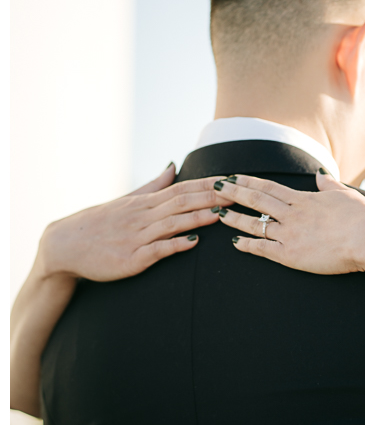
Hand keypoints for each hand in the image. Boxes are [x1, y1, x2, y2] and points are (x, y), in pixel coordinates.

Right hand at [36, 164, 223, 282]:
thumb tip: (173, 165)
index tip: (233, 180)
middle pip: (182, 201)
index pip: (183, 188)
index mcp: (144, 203)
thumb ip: (153, 186)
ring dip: (198, 217)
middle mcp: (143, 216)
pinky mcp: (131, 258)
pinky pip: (156, 250)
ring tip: (223, 213)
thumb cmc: (98, 224)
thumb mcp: (126, 200)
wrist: (65, 246)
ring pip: (172, 223)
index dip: (209, 184)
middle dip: (212, 197)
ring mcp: (137, 237)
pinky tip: (193, 242)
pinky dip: (175, 244)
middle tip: (239, 194)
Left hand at [213, 171, 364, 273]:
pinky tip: (235, 242)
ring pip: (255, 223)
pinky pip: (263, 248)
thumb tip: (320, 174)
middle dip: (233, 192)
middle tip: (214, 186)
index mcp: (304, 199)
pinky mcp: (291, 255)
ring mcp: (290, 234)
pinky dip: (248, 244)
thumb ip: (328, 185)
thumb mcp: (345, 194)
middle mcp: (292, 214)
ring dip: (235, 217)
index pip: (269, 187)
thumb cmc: (363, 217)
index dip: (249, 181)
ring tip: (218, 212)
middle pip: (256, 199)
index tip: (234, 176)